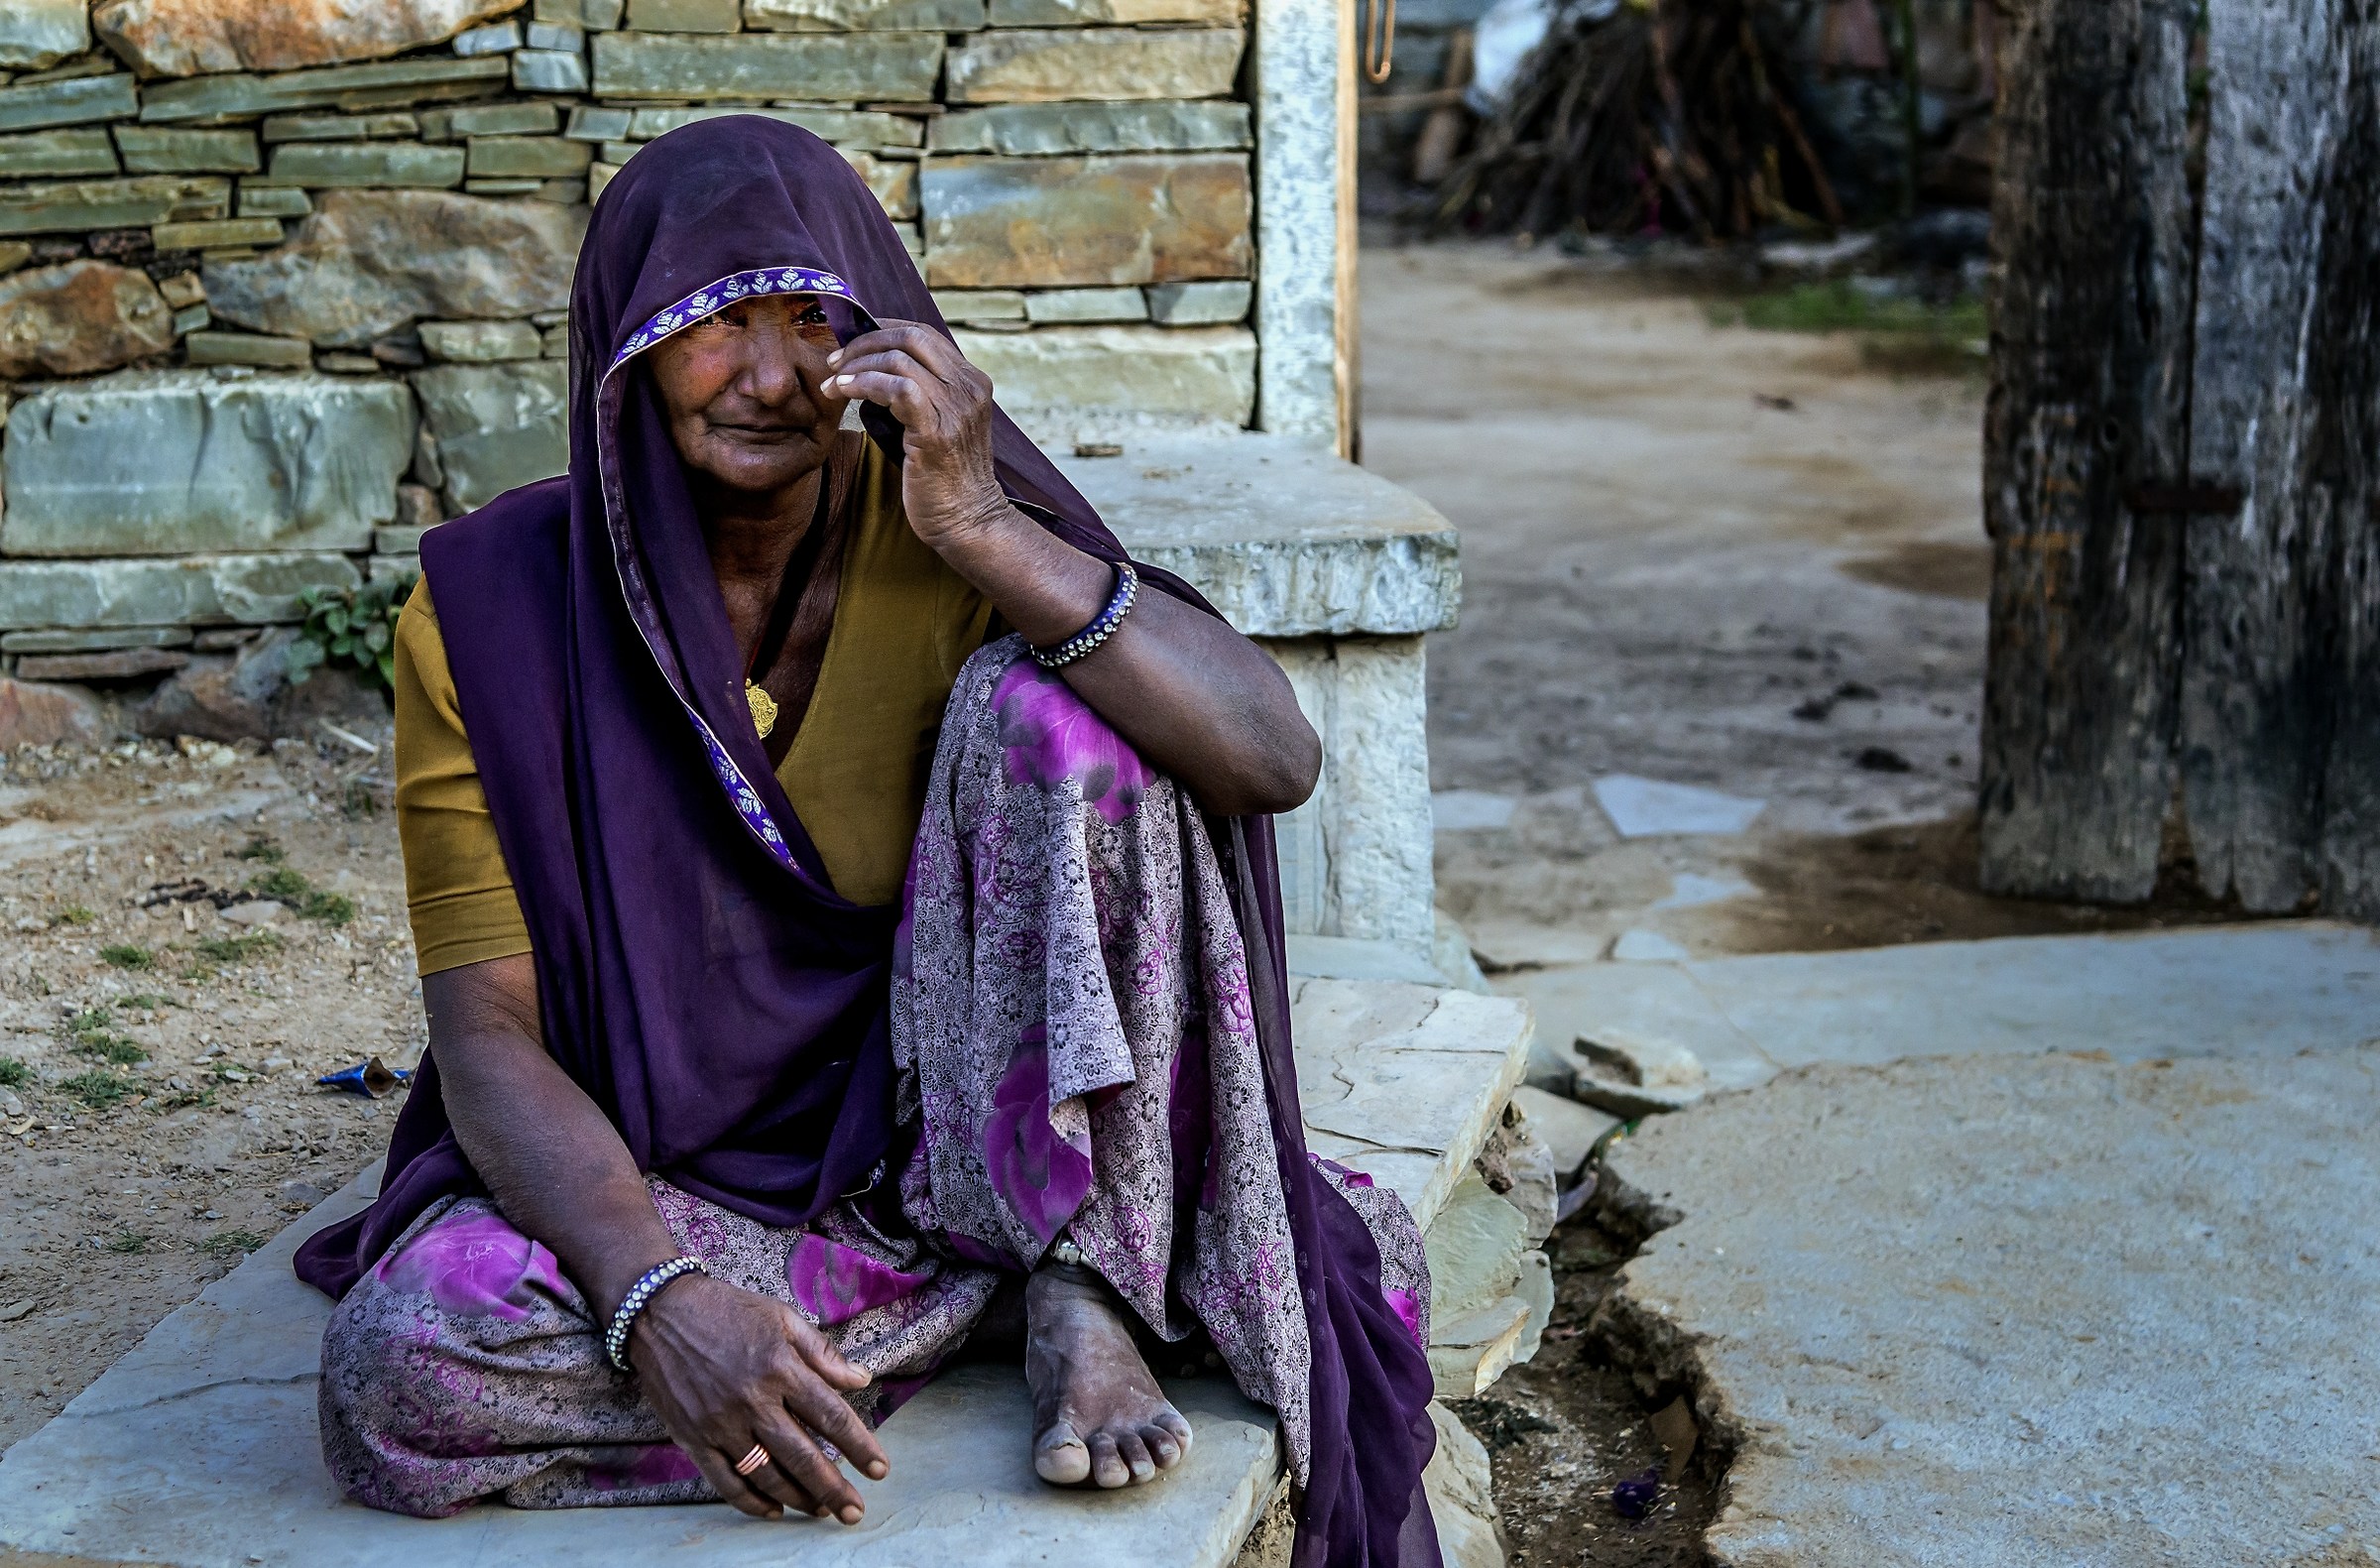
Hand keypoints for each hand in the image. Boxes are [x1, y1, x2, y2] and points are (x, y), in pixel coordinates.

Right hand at [625, 1272, 890, 1522]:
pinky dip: (751, 1502)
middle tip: (855, 1512)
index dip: (860, 1447)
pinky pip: (726, 1482)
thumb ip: (823, 1353)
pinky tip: (775, 1511)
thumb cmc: (728, 1311)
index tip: (880, 1470)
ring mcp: (721, 1424)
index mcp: (780, 1368)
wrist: (660, 1314)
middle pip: (803, 1456)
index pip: (831, 1416)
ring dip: (799, 1499)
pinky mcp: (693, 1439)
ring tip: (822, 1511)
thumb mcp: (781, 1317)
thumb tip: (862, 1380)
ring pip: (767, 1475)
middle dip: (834, 1489)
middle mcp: (753, 1401)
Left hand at [824, 322, 1013, 553]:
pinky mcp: (936, 432)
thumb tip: (876, 370)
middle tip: (835, 361)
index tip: (850, 344)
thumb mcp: (941, 426)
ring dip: (856, 365)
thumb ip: (922, 395)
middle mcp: (969, 388)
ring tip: (832, 382)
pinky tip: (844, 392)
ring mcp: (956, 408)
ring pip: (899, 359)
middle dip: (864, 342)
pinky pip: (896, 388)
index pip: (923, 334)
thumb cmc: (947, 480)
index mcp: (972, 382)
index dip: (882, 329)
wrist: (970, 523)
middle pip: (911, 336)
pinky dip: (863, 384)